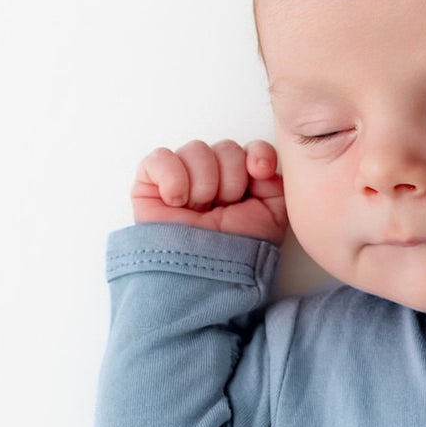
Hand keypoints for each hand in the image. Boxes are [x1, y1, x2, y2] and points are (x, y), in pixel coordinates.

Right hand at [129, 138, 287, 243]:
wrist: (206, 278)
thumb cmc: (236, 254)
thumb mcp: (272, 218)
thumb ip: (275, 183)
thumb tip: (260, 162)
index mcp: (240, 183)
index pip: (251, 148)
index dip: (258, 154)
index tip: (260, 172)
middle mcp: (211, 178)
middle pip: (226, 148)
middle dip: (231, 180)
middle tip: (224, 208)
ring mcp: (180, 179)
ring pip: (196, 149)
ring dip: (204, 183)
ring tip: (200, 211)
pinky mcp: (150, 185)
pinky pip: (160, 158)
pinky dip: (172, 177)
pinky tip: (177, 201)